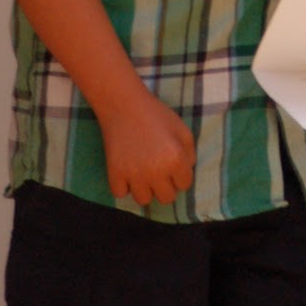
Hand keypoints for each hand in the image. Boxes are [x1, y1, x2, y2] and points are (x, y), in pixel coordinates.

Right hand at [98, 85, 195, 206]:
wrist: (124, 104)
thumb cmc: (156, 115)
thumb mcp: (182, 129)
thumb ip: (190, 153)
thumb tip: (187, 171)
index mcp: (176, 160)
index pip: (185, 185)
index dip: (180, 174)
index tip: (171, 163)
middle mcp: (156, 172)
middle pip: (166, 199)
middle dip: (165, 185)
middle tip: (158, 169)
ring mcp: (134, 175)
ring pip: (144, 201)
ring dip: (145, 188)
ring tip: (142, 171)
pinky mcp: (115, 174)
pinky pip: (121, 194)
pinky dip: (123, 185)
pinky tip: (126, 171)